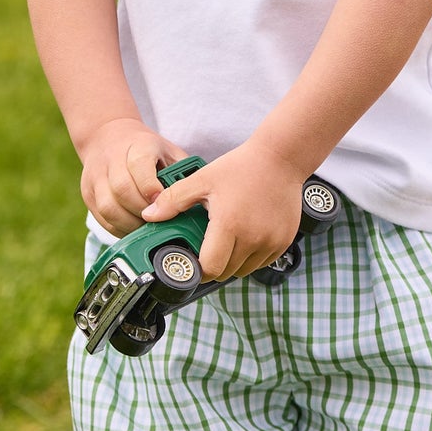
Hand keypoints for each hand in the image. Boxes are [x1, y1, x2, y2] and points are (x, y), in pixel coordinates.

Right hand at [78, 118, 185, 236]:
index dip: (152, 189)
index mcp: (137, 146)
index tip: (164, 204)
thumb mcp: (169, 151)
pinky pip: (101, 218)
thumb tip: (202, 200)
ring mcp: (95, 176)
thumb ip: (183, 172)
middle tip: (158, 223)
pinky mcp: (87, 193)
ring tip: (146, 230)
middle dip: (142, 212)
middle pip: (122, 190)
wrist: (108, 137)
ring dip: (130, 224)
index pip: (140, 166)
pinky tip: (133, 230)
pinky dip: (118, 229)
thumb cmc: (147, 150)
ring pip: (108, 207)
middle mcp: (112, 159)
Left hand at [143, 134, 303, 281]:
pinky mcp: (284, 242)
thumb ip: (173, 200)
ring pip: (244, 270)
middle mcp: (253, 238)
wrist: (281, 158)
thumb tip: (148, 215)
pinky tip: (248, 235)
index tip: (194, 258)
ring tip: (229, 238)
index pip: (210, 269)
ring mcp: (271, 242)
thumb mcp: (203, 179)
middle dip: (214, 263)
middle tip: (210, 243)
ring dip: (234, 262)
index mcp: (229, 225)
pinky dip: (252, 256)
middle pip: (226, 272)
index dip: (198, 268)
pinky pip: (262, 263)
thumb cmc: (241, 167)